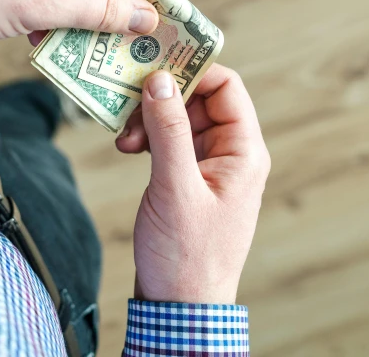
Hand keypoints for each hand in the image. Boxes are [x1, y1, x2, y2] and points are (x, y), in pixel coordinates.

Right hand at [116, 66, 269, 302]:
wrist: (179, 307)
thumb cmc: (188, 256)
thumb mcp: (176, 188)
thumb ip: (169, 132)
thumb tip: (160, 80)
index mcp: (243, 152)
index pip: (226, 88)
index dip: (193, 69)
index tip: (154, 61)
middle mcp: (229, 154)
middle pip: (198, 100)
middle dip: (161, 97)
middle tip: (127, 102)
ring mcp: (207, 167)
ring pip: (178, 119)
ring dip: (149, 119)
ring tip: (124, 137)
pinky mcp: (186, 180)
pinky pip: (168, 142)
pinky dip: (146, 138)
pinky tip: (127, 148)